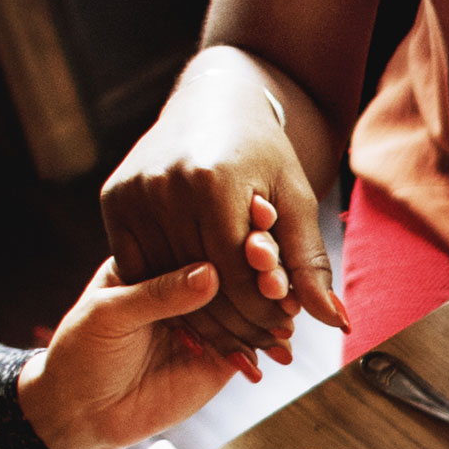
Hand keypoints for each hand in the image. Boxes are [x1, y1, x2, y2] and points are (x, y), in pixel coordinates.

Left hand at [17, 246, 277, 448]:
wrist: (81, 412)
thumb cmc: (81, 353)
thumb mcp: (111, 313)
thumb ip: (159, 294)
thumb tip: (210, 272)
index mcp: (158, 260)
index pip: (199, 238)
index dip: (227, 233)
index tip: (256, 227)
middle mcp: (187, 287)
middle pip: (233, 269)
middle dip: (259, 270)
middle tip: (275, 275)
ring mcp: (208, 321)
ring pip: (250, 307)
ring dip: (272, 308)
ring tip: (288, 310)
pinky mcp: (219, 358)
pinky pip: (252, 347)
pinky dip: (270, 346)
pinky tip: (282, 346)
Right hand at [102, 57, 336, 343]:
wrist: (212, 102)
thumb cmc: (263, 152)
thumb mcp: (295, 199)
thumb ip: (310, 263)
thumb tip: (335, 322)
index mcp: (213, 181)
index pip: (237, 274)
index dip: (262, 311)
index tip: (284, 331)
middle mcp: (165, 185)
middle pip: (201, 283)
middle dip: (237, 324)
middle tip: (264, 346)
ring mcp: (133, 192)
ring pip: (167, 283)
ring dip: (204, 321)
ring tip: (237, 339)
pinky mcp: (113, 199)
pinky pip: (139, 269)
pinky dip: (168, 298)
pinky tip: (198, 318)